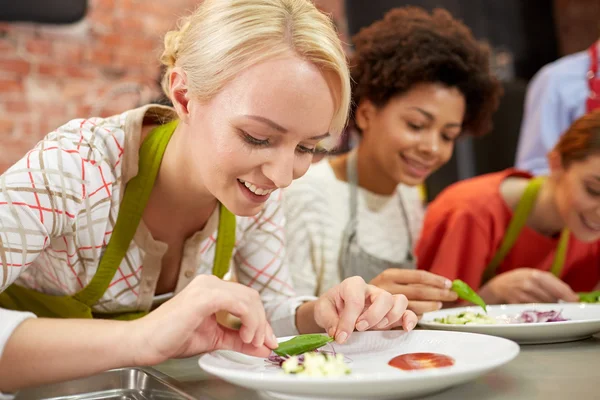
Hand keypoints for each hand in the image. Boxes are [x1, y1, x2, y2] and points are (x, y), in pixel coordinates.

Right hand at [130, 275, 277, 365]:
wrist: (144, 342)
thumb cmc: (171, 338)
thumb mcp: (214, 339)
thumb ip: (238, 341)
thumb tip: (261, 348)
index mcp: (212, 289)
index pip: (247, 298)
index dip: (262, 319)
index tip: (268, 340)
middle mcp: (210, 283)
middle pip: (252, 297)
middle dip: (263, 322)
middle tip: (264, 343)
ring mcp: (207, 286)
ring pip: (249, 299)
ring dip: (257, 323)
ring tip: (252, 342)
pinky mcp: (204, 296)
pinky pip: (238, 304)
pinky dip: (248, 320)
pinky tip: (244, 335)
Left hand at [313, 276, 417, 343]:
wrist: (334, 310)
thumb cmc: (330, 307)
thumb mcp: (322, 311)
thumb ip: (330, 321)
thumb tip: (339, 334)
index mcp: (352, 285)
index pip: (356, 298)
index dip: (349, 319)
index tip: (342, 336)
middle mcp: (371, 291)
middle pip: (384, 297)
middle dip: (373, 316)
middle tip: (360, 328)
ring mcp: (383, 301)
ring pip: (399, 301)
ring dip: (390, 318)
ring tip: (376, 329)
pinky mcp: (391, 313)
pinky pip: (408, 312)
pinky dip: (409, 320)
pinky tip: (405, 329)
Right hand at [370, 269, 457, 315]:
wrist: (346, 305)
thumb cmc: (372, 294)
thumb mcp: (387, 283)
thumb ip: (409, 284)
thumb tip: (440, 287)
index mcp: (390, 275)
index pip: (418, 276)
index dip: (435, 280)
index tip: (449, 283)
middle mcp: (388, 287)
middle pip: (420, 291)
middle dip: (440, 294)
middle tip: (453, 295)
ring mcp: (386, 303)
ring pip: (415, 306)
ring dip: (431, 306)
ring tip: (439, 305)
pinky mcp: (383, 317)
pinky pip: (407, 317)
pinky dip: (417, 316)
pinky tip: (422, 314)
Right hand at [481, 268, 578, 303]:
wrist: (497, 287)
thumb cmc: (518, 280)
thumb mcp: (532, 275)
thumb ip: (549, 282)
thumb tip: (570, 295)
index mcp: (535, 274)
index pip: (557, 286)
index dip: (567, 295)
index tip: (574, 300)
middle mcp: (529, 284)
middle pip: (552, 298)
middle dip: (556, 302)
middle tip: (556, 303)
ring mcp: (522, 294)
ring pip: (544, 305)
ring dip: (547, 307)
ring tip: (543, 304)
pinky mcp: (517, 304)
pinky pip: (533, 310)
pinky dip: (537, 310)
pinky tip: (535, 308)